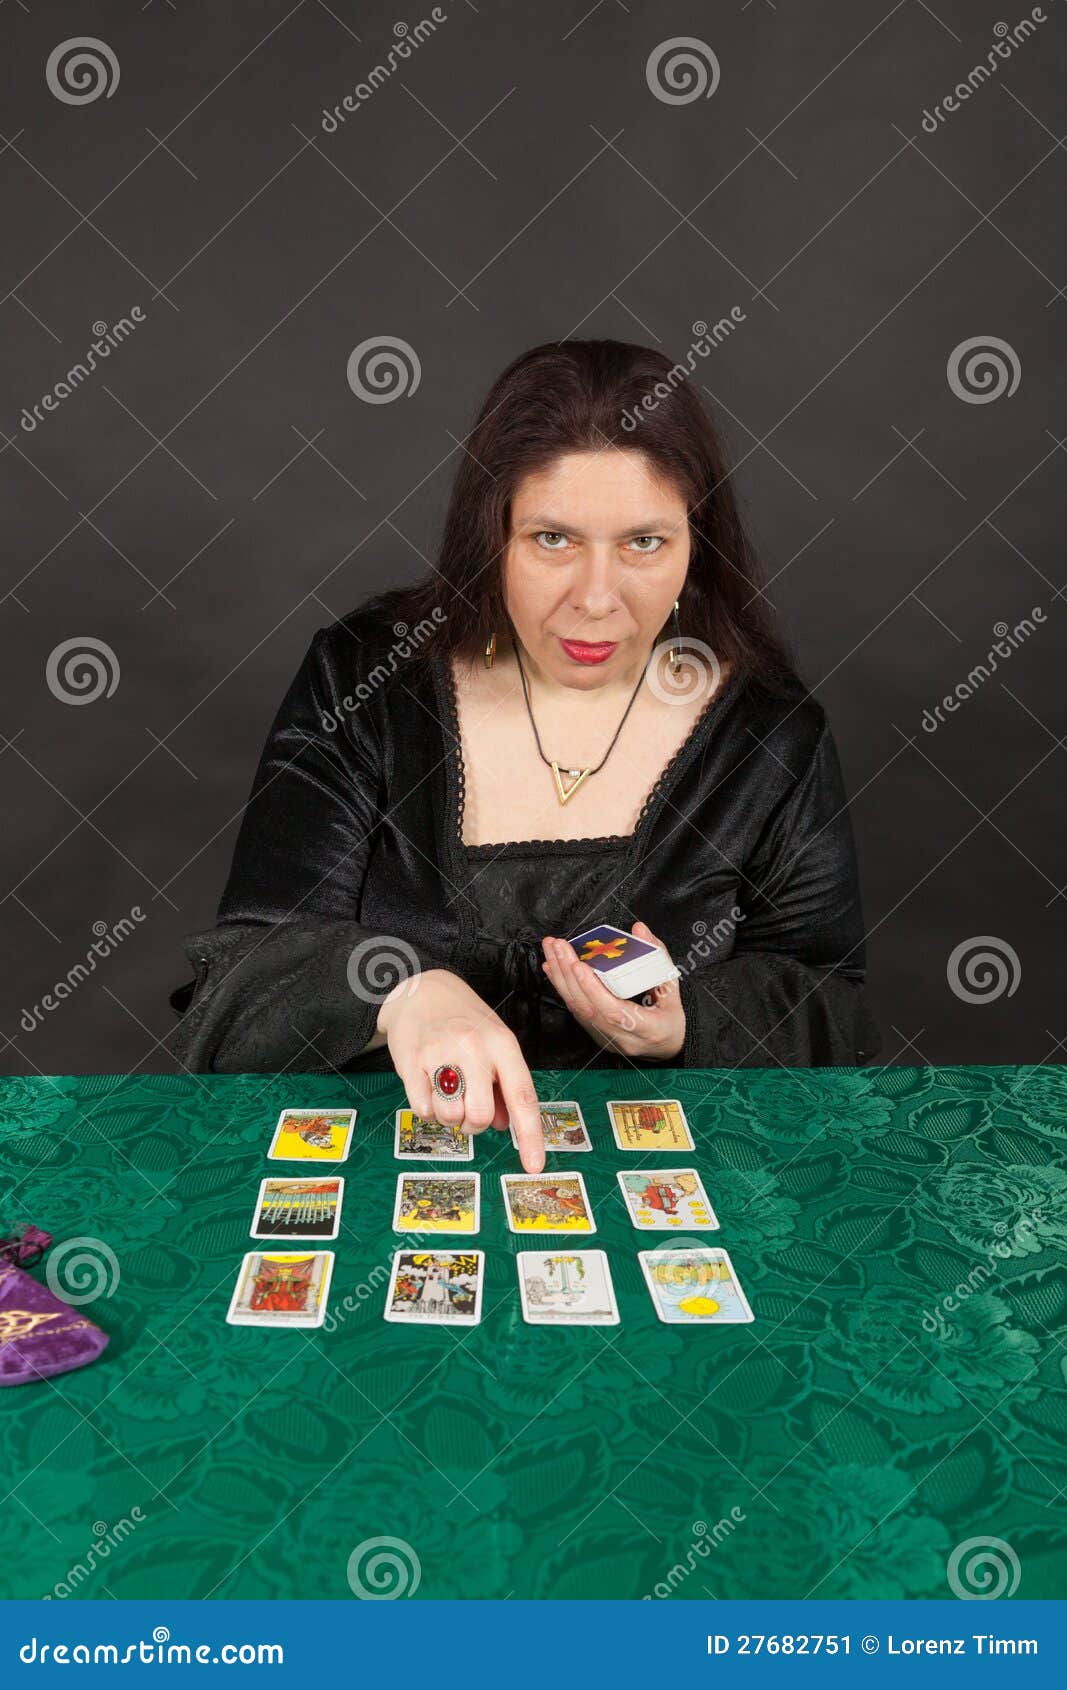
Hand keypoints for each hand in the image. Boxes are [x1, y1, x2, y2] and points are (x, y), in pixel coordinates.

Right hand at [377, 969, 544, 1171]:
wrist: (421, 990)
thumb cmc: (465, 1021)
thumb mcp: (494, 1045)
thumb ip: (504, 1085)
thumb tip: (506, 1126)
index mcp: (502, 1044)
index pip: (522, 1096)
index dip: (531, 1136)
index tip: (534, 1166)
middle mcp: (474, 1047)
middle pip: (482, 1116)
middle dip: (475, 1124)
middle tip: (468, 1108)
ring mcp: (441, 1053)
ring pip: (451, 1117)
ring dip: (449, 1117)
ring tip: (448, 1094)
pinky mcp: (411, 1060)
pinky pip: (422, 1110)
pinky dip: (427, 1110)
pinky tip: (429, 1088)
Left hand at [541, 921, 684, 1061]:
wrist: (668, 1047)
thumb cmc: (671, 1017)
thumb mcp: (673, 987)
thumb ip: (658, 956)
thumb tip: (639, 929)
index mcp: (647, 1028)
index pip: (614, 1011)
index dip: (593, 988)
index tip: (578, 965)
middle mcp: (623, 1037)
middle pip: (588, 1007)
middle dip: (568, 973)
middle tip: (558, 946)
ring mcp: (606, 1038)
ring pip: (577, 1009)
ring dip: (560, 977)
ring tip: (551, 951)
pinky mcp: (596, 1034)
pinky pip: (576, 1010)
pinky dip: (563, 987)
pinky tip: (553, 969)